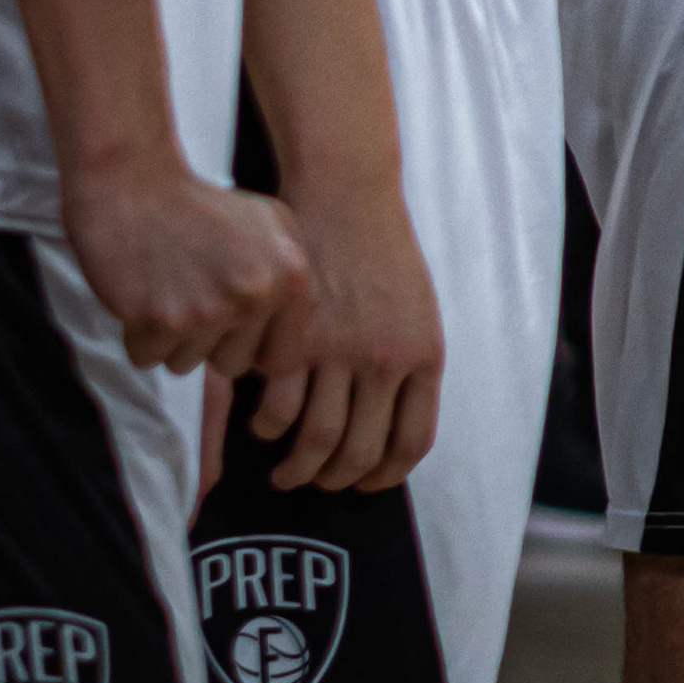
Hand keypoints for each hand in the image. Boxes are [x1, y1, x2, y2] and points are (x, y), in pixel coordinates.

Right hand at [61, 155, 311, 380]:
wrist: (134, 188)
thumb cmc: (203, 208)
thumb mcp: (271, 225)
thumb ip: (292, 279)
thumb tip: (297, 341)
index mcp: (291, 275)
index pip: (284, 358)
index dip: (256, 350)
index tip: (237, 333)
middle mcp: (256, 295)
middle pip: (233, 366)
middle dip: (211, 345)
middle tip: (194, 300)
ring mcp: (207, 310)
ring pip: (186, 365)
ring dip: (172, 339)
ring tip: (170, 290)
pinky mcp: (157, 320)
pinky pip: (146, 359)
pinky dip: (138, 337)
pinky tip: (143, 296)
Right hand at [243, 170, 443, 493]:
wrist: (348, 197)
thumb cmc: (381, 253)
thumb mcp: (417, 310)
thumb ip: (407, 366)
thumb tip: (390, 425)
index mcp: (423, 356)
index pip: (412, 441)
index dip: (385, 476)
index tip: (366, 484)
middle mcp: (386, 360)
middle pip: (359, 453)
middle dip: (333, 481)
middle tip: (314, 483)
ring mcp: (340, 353)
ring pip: (315, 441)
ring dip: (296, 467)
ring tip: (284, 469)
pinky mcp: (295, 341)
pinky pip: (277, 408)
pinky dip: (265, 427)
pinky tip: (260, 424)